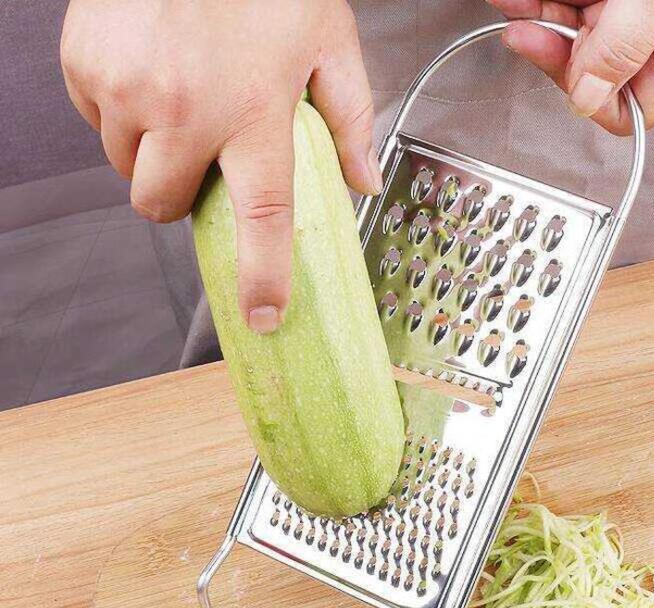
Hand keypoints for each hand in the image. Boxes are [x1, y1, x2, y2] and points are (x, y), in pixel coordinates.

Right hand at [61, 0, 380, 331]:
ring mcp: (127, 87)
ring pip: (125, 167)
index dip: (262, 277)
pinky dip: (119, 109)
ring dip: (149, 152)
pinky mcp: (86, 63)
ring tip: (179, 98)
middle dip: (180, 196)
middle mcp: (185, 108)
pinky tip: (150, 69)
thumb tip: (362, 182)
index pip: (262, 218)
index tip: (263, 317)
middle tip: (201, 156)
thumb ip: (350, 117)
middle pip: (164, 205)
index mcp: (254, 111)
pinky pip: (95, 119)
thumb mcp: (328, 37)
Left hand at [488, 0, 653, 133]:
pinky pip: (583, 3)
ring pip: (580, 31)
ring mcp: (642, 9)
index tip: (560, 67)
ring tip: (514, 4)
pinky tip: (524, 0)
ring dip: (542, 16)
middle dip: (553, 46)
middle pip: (593, 68)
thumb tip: (587, 99)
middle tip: (523, 28)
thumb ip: (626, 46)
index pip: (630, 109)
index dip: (590, 100)